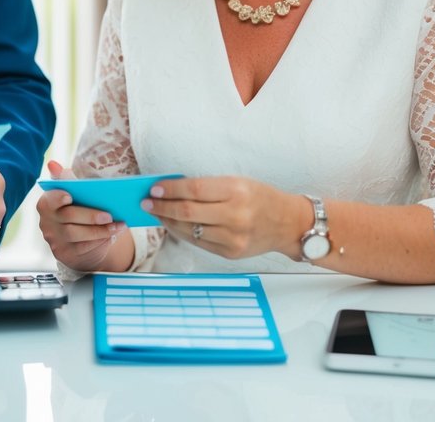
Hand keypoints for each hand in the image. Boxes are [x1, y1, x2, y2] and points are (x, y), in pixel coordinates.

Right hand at [35, 160, 126, 271]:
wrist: (79, 240)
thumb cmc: (77, 210)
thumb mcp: (74, 195)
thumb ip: (66, 180)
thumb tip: (53, 164)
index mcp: (47, 203)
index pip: (49, 200)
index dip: (57, 197)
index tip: (69, 195)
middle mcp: (47, 222)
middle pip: (67, 218)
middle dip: (89, 216)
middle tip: (108, 215)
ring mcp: (55, 239)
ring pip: (76, 235)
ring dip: (99, 231)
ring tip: (117, 226)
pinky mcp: (65, 254)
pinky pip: (83, 248)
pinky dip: (99, 241)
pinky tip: (113, 234)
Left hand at [141, 175, 305, 258]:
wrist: (288, 224)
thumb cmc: (260, 197)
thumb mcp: (237, 182)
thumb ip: (207, 186)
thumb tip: (171, 189)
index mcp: (236, 191)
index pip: (194, 189)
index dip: (170, 190)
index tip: (154, 189)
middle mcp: (235, 216)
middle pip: (188, 212)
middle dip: (162, 207)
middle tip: (146, 203)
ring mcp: (233, 238)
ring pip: (189, 230)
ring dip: (168, 222)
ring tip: (157, 214)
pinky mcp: (231, 253)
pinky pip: (198, 243)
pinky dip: (182, 233)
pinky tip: (173, 225)